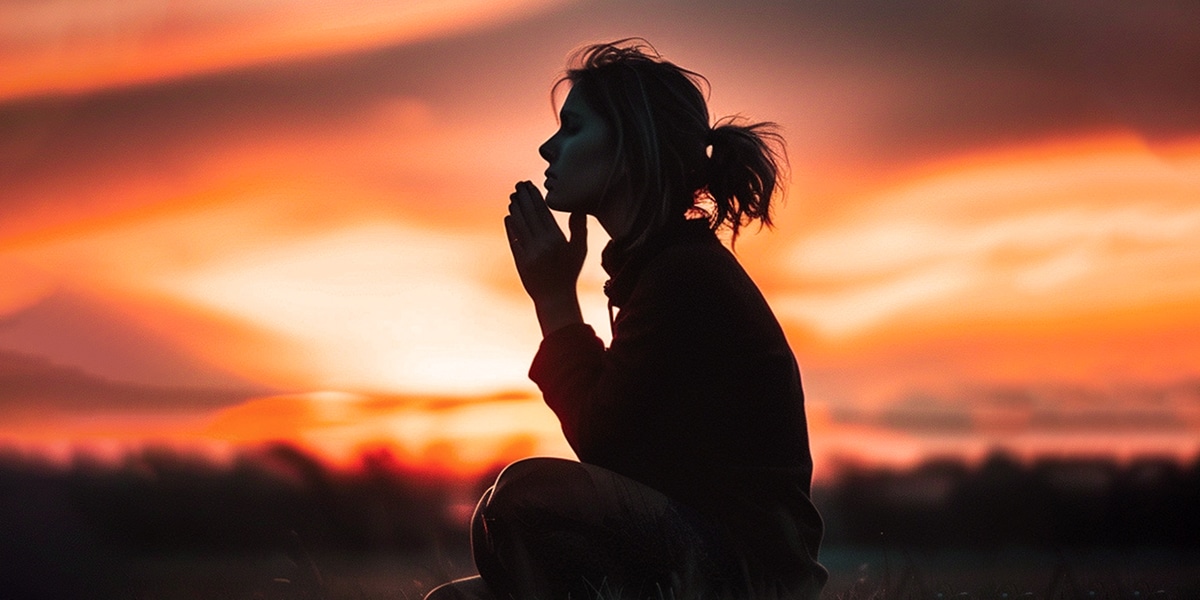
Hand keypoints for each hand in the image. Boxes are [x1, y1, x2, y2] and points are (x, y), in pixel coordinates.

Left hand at [505, 181, 586, 333]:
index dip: (534, 197)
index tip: (530, 185)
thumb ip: (578, 228)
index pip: (542, 212)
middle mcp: (542, 244)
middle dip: (523, 198)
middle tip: (518, 186)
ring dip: (514, 210)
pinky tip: (508, 217)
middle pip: (529, 215)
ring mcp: (529, 253)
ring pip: (519, 225)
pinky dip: (510, 227)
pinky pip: (513, 239)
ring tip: (512, 198)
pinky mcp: (520, 261)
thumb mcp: (579, 250)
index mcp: (556, 239)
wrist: (555, 298)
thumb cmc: (569, 272)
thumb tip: (578, 207)